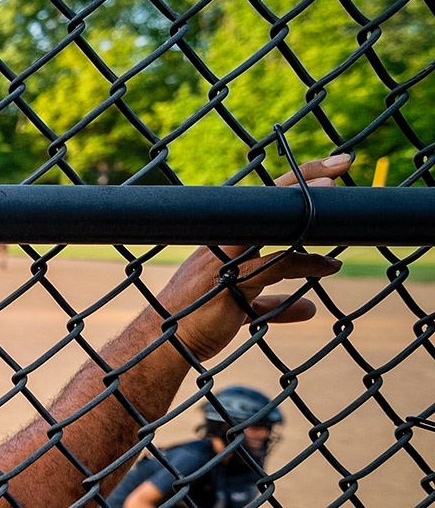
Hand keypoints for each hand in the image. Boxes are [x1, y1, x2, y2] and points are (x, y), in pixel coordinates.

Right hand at [154, 154, 350, 361]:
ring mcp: (226, 260)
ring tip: (337, 195)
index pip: (258, 203)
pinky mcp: (232, 283)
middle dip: (304, 176)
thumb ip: (274, 302)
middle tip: (342, 162)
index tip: (326, 168)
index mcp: (221, 240)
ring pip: (273, 224)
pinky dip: (307, 264)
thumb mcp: (241, 308)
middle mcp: (222, 242)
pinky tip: (329, 267)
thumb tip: (309, 307)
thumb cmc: (195, 323)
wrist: (165, 346)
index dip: (292, 183)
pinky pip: (277, 265)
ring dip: (309, 210)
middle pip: (267, 200)